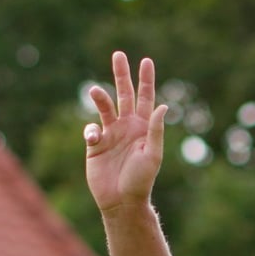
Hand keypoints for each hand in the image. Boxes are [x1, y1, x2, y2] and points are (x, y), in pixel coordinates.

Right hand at [84, 51, 167, 213]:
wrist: (122, 200)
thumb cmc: (141, 180)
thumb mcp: (153, 154)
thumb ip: (156, 130)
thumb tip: (164, 106)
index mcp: (144, 127)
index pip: (146, 98)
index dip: (145, 80)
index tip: (145, 60)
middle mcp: (128, 127)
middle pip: (124, 94)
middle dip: (121, 75)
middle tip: (118, 54)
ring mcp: (110, 134)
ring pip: (104, 107)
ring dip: (100, 97)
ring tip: (95, 91)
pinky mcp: (95, 144)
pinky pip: (90, 129)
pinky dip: (90, 130)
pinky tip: (94, 140)